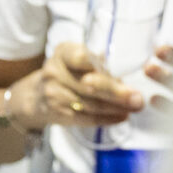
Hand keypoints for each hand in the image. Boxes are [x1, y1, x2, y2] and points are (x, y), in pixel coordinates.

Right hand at [9, 41, 140, 131]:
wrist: (34, 96)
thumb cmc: (65, 73)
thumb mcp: (74, 59)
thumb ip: (96, 62)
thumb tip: (127, 71)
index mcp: (63, 53)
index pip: (81, 57)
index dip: (101, 65)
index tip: (123, 71)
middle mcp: (55, 72)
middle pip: (89, 84)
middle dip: (116, 92)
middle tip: (137, 97)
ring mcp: (54, 94)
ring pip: (90, 104)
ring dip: (116, 107)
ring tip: (135, 107)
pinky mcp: (59, 114)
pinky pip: (87, 118)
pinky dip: (107, 119)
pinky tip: (122, 116)